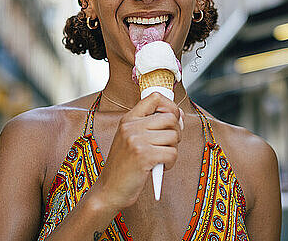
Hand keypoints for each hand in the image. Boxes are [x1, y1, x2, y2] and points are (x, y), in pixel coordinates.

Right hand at [92, 92, 183, 209]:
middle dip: (176, 133)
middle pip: (170, 118)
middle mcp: (131, 126)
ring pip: (174, 136)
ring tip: (162, 158)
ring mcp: (137, 140)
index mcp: (128, 119)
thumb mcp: (132, 139)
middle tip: (168, 145)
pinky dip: (171, 162)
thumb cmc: (124, 166)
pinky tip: (160, 167)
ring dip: (173, 150)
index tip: (173, 118)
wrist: (108, 190)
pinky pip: (172, 153)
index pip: (155, 97)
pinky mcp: (144, 156)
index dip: (170, 106)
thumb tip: (179, 115)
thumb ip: (152, 126)